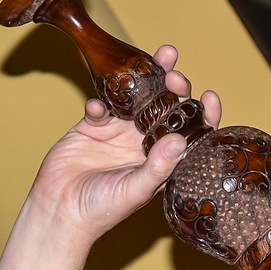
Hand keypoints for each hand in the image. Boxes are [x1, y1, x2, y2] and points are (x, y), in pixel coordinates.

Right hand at [28, 45, 222, 241]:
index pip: (191, 132)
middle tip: (175, 76)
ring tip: (156, 58)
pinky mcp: (93, 125)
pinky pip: (101, 105)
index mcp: (164, 159)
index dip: (204, 114)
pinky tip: (98, 108)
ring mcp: (119, 132)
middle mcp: (145, 142)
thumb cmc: (103, 210)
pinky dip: (100, 102)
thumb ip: (158, 166)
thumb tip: (180, 139)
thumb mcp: (136, 190)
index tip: (210, 96)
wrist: (60, 211)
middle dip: (174, 87)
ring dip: (144, 79)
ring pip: (137, 97)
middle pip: (166, 107)